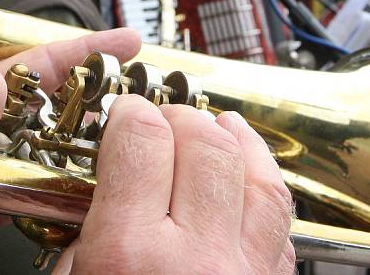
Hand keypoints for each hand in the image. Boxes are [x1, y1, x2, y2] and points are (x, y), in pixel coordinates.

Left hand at [0, 28, 141, 271]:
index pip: (44, 64)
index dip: (87, 49)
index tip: (128, 39)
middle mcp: (7, 124)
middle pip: (68, 106)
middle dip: (111, 100)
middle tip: (155, 102)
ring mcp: (12, 160)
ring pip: (67, 149)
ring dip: (100, 150)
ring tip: (142, 151)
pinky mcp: (10, 197)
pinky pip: (52, 194)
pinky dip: (77, 196)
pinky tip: (103, 196)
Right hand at [55, 98, 294, 273]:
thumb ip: (87, 239)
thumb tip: (106, 193)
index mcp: (130, 255)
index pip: (140, 140)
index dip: (130, 112)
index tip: (125, 112)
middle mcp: (195, 257)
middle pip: (204, 143)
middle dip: (181, 117)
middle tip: (164, 120)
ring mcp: (243, 272)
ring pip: (258, 174)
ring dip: (235, 140)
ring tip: (219, 125)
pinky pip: (282, 222)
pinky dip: (264, 188)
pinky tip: (250, 177)